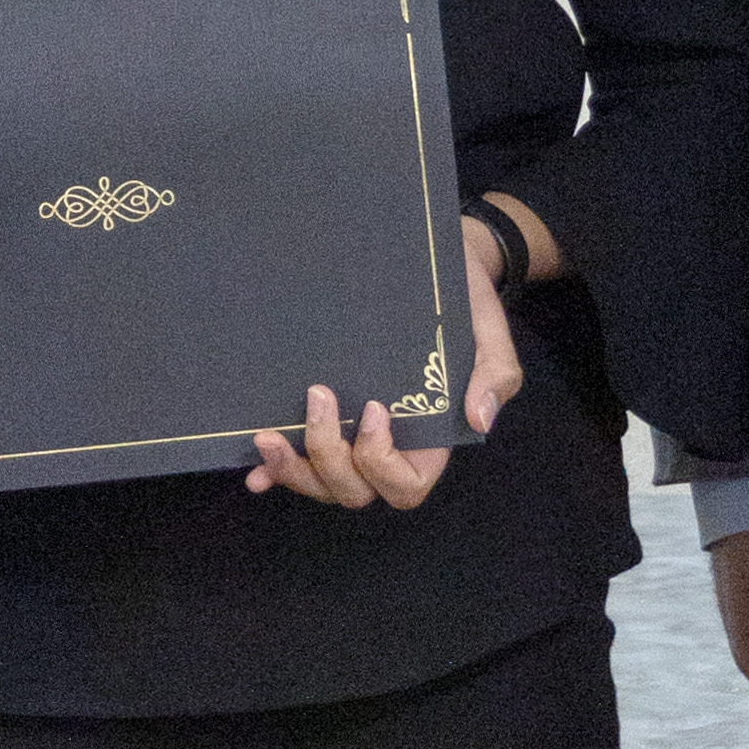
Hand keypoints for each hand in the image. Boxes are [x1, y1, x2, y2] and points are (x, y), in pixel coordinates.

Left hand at [246, 211, 525, 509]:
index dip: (381, 463)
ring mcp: (352, 436)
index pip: (406, 484)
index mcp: (429, 439)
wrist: (431, 259)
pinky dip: (276, 471)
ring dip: (293, 470)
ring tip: (267, 438)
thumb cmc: (464, 300)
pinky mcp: (325, 417)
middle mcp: (388, 446)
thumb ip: (495, 374)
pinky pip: (300, 461)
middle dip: (328, 458)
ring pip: (323, 483)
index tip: (374, 408)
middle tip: (317, 396)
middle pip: (355, 490)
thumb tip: (478, 418)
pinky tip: (252, 467)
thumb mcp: (490, 332)